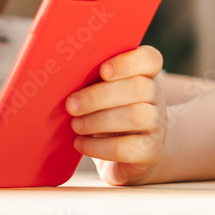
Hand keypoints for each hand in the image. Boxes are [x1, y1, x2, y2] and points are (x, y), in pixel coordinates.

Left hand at [66, 45, 166, 184]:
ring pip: (136, 116)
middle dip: (98, 96)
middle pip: (137, 88)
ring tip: (75, 125)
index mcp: (143, 74)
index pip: (149, 59)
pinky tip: (80, 143)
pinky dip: (99, 147)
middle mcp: (155, 97)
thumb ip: (88, 78)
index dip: (128, 62)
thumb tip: (57, 74)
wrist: (126, 155)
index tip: (103, 71)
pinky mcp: (150, 152)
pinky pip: (128, 148)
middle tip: (71, 105)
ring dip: (98, 121)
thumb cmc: (103, 112)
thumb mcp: (98, 91)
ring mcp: (157, 125)